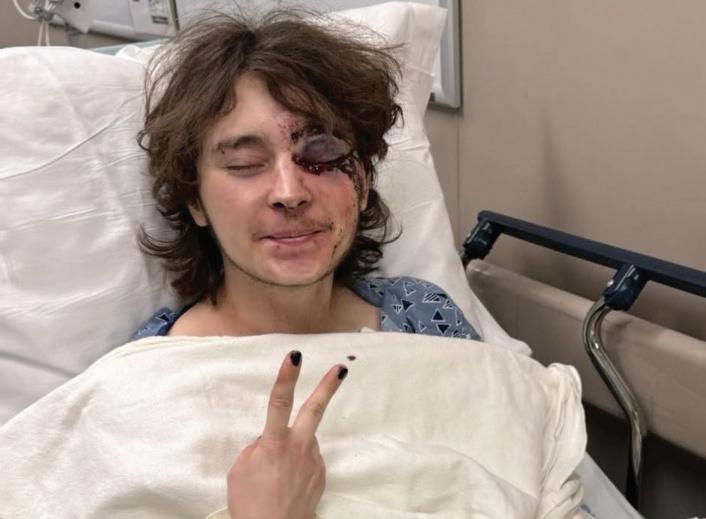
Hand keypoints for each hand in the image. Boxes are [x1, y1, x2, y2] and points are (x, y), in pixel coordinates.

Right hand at [227, 351, 347, 518]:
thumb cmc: (250, 504)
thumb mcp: (240, 471)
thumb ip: (257, 447)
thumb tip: (269, 440)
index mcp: (274, 443)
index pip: (279, 402)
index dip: (287, 377)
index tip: (294, 356)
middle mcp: (298, 448)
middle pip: (314, 410)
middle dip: (328, 387)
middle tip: (340, 369)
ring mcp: (313, 462)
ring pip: (304, 441)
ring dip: (293, 446)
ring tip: (277, 473)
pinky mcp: (321, 475)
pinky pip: (308, 460)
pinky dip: (297, 464)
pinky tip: (287, 482)